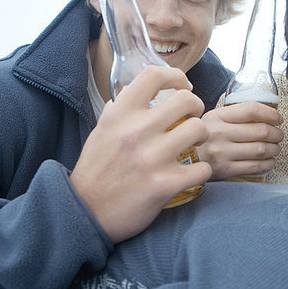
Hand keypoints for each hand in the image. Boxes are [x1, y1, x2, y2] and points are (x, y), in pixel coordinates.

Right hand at [70, 66, 211, 243]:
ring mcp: (152, 158)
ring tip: (195, 144)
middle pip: (187, 100)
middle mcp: (136, 131)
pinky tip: (192, 173)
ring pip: (199, 129)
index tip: (183, 86)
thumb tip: (133, 91)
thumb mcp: (101, 132)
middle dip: (197, 107)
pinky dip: (202, 171)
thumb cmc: (96, 170)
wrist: (85, 213)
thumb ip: (119, 111)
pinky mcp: (165, 184)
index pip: (153, 75)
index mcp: (119, 114)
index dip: (175, 76)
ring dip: (203, 137)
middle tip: (193, 119)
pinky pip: (202, 168)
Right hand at [197, 102, 282, 180]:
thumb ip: (234, 115)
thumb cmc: (203, 138)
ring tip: (276, 148)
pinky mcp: (225, 170)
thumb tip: (267, 113)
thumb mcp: (212, 119)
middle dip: (277, 133)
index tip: (278, 118)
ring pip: (261, 149)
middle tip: (279, 135)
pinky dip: (268, 163)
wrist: (182, 161)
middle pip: (261, 131)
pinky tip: (270, 160)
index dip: (270, 113)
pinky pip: (255, 167)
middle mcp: (219, 133)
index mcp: (217, 116)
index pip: (251, 110)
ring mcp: (222, 153)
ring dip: (275, 149)